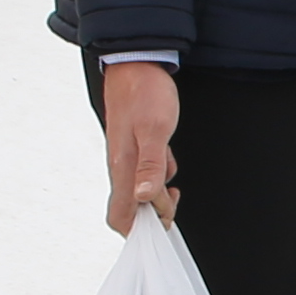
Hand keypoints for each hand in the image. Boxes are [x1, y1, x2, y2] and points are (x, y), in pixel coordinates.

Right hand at [98, 60, 180, 233]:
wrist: (136, 64)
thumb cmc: (145, 94)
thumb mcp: (155, 130)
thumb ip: (150, 166)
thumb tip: (144, 198)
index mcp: (123, 167)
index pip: (121, 216)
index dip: (141, 230)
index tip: (163, 225)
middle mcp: (121, 166)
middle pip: (131, 209)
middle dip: (155, 211)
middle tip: (174, 198)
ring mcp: (126, 157)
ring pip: (140, 190)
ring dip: (159, 190)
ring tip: (172, 174)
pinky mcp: (132, 147)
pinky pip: (145, 171)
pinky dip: (160, 171)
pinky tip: (168, 156)